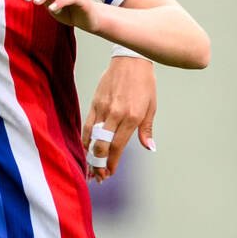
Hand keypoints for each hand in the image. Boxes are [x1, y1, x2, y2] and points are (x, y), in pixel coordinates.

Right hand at [83, 55, 156, 180]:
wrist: (130, 60)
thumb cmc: (144, 84)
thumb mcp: (151, 107)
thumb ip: (146, 129)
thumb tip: (149, 147)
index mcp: (132, 117)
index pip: (118, 146)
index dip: (112, 162)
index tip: (110, 173)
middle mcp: (116, 114)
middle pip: (103, 145)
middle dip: (99, 164)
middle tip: (99, 177)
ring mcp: (103, 108)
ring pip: (92, 137)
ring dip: (90, 155)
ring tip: (90, 168)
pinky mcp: (95, 102)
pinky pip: (88, 124)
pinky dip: (86, 138)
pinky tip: (86, 148)